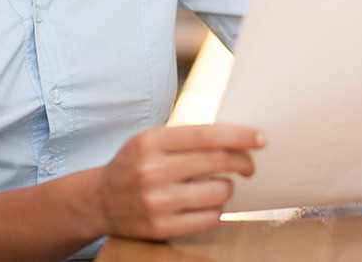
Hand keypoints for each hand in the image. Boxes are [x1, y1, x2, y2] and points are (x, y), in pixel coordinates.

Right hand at [95, 123, 264, 239]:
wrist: (100, 201)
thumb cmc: (136, 164)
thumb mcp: (151, 140)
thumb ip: (186, 138)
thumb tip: (236, 136)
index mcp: (151, 141)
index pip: (207, 135)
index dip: (239, 136)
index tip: (260, 138)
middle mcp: (152, 169)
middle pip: (217, 161)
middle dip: (243, 161)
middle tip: (249, 165)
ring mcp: (156, 201)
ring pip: (218, 192)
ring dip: (228, 188)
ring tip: (220, 186)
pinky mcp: (160, 227)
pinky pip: (209, 219)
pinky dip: (217, 210)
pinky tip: (208, 205)